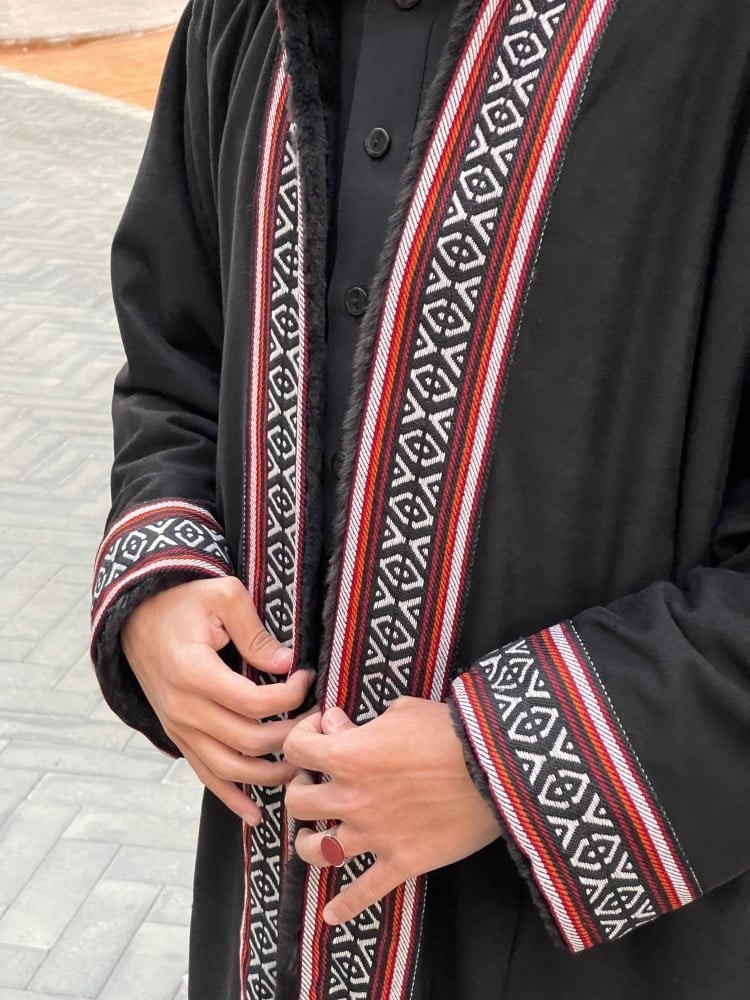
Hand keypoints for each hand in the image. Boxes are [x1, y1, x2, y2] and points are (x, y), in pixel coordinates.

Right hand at [121, 576, 315, 823]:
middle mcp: (183, 708)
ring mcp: (178, 727)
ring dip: (270, 773)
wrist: (135, 616)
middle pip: (249, 741)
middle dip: (291, 736)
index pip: (255, 703)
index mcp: (194, 673)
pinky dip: (231, 798)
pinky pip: (205, 776)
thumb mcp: (223, 597)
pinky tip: (256, 815)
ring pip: (230, 768)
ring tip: (303, 764)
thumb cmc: (183, 601)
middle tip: (316, 720)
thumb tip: (287, 665)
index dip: (291, 696)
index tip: (308, 677)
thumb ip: (255, 634)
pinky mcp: (178, 736)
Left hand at [283, 696, 499, 923]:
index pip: (296, 749)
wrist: (495, 769)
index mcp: (348, 757)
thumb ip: (362, 722)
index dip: (301, 736)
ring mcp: (373, 835)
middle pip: (297, 803)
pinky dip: (344, 906)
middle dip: (300, 787)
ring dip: (309, 840)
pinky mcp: (400, 862)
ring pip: (316, 850)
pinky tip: (331, 915)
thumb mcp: (403, 711)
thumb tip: (334, 725)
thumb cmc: (449, 731)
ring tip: (316, 832)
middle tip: (316, 779)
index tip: (320, 731)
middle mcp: (351, 799)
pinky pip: (363, 893)